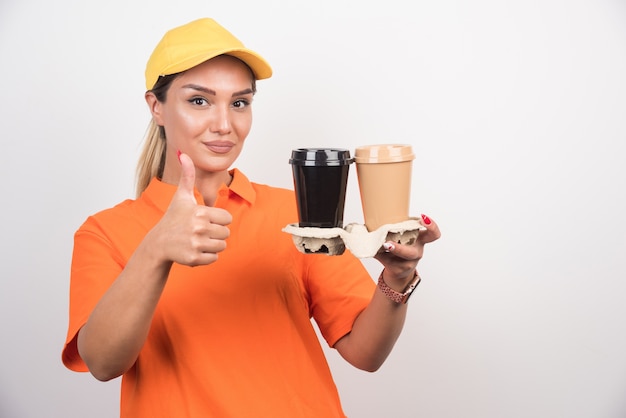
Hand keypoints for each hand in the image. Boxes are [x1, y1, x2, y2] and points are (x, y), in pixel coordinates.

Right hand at [149, 152, 232, 266]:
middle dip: (216, 233)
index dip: (218, 219)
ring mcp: (196, 244)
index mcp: (200, 212)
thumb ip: (187, 175)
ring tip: (198, 240)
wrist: (159, 243)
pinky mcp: (194, 259)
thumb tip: (183, 153)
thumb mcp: (181, 196)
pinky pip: (214, 258)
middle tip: (200, 231)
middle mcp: (199, 228)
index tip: (205, 219)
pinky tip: (195, 249)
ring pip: (222, 246)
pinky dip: (207, 256)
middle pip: (226, 233)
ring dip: (213, 245)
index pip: (227, 218)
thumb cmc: (173, 218)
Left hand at [374, 214, 440, 284]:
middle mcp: (416, 252)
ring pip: (398, 260)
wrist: (399, 270)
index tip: (423, 218)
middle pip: (413, 253)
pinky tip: (374, 250)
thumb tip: (377, 218)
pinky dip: (378, 254)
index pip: (433, 234)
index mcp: (421, 240)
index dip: (432, 227)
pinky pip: (386, 261)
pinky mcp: (397, 270)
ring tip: (382, 245)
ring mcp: (408, 263)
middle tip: (388, 243)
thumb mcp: (404, 236)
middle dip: (400, 249)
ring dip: (388, 252)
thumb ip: (397, 227)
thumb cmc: (401, 246)